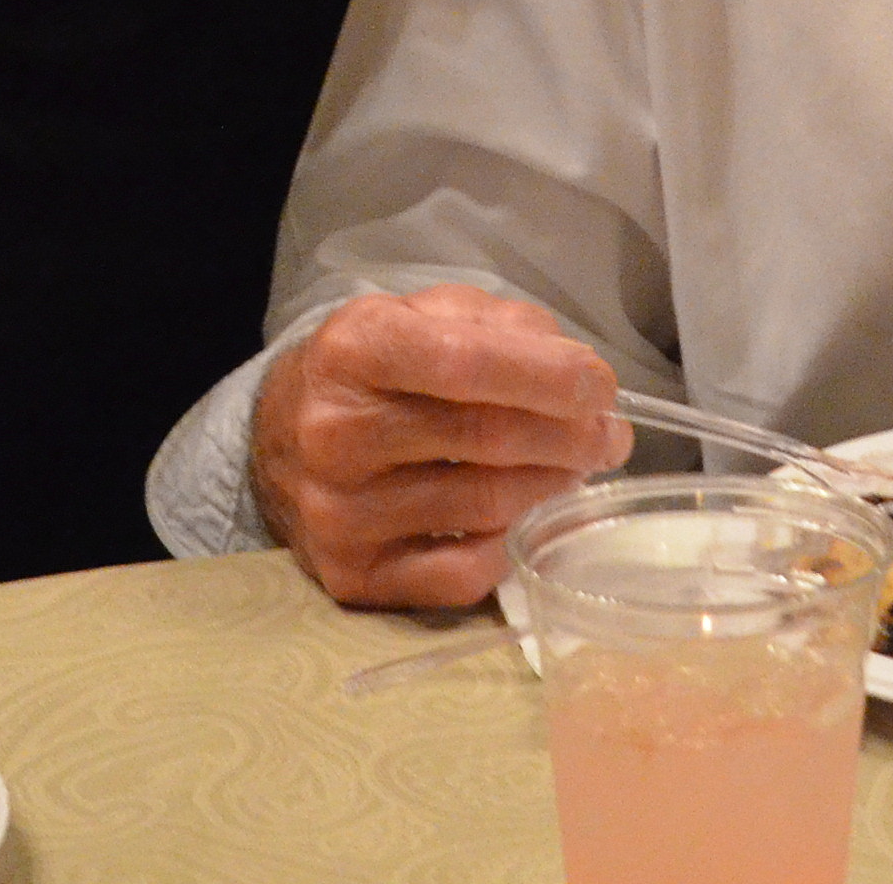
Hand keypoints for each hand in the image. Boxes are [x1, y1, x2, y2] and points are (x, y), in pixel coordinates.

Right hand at [251, 285, 631, 608]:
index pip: (466, 363)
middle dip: (572, 435)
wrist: (282, 439)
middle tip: (610, 434)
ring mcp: (340, 513)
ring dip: (555, 486)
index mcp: (354, 351)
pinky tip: (527, 515)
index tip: (600, 386)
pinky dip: (514, 542)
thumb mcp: (424, 315)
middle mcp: (336, 432)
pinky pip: (465, 572)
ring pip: (487, 505)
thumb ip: (503, 327)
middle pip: (488, 437)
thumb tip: (579, 376)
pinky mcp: (354, 577)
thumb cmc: (375, 371)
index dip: (550, 375)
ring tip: (576, 468)